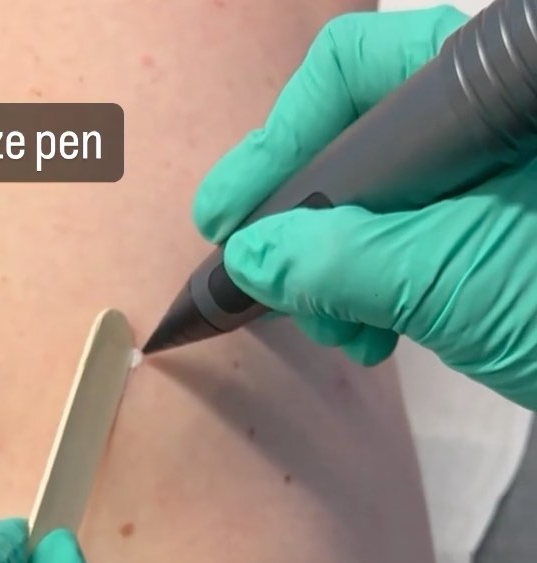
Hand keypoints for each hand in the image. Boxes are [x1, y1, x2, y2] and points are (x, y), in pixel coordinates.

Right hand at [193, 6, 536, 410]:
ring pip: (372, 199)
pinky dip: (371, 289)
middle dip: (305, 223)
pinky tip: (371, 335)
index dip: (278, 141)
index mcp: (489, 94)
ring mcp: (487, 178)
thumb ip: (340, 262)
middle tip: (276, 288)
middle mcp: (486, 121)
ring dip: (334, 271)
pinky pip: (401, 242)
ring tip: (343, 334)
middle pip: (354, 139)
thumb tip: (252, 257)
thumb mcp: (448, 281)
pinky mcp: (485, 233)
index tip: (230, 216)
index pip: (355, 72)